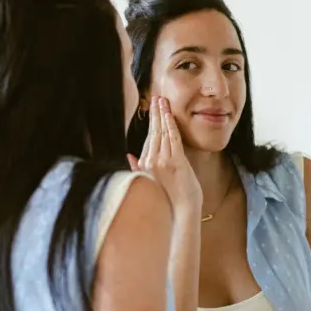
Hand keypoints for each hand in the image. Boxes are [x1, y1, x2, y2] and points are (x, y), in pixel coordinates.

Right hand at [128, 96, 201, 217]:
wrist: (181, 212)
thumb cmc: (169, 199)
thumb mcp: (148, 182)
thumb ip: (136, 168)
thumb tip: (128, 156)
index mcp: (143, 165)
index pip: (148, 138)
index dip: (150, 122)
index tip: (152, 109)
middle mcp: (150, 162)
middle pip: (153, 132)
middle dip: (155, 113)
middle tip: (156, 98)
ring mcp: (162, 162)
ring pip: (162, 132)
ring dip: (162, 114)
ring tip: (163, 101)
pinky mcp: (175, 162)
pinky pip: (172, 138)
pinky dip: (170, 125)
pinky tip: (169, 114)